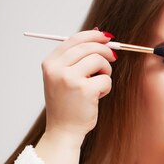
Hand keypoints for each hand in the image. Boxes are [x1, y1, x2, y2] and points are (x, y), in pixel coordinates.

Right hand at [40, 30, 116, 145]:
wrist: (63, 130)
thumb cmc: (67, 104)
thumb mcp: (63, 77)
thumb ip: (76, 57)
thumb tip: (98, 33)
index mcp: (50, 63)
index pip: (74, 39)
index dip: (93, 35)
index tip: (106, 37)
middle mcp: (57, 69)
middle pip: (88, 46)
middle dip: (105, 50)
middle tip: (113, 57)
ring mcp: (70, 79)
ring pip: (99, 60)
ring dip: (106, 70)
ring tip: (99, 83)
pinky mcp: (85, 90)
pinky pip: (106, 78)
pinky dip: (106, 86)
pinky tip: (98, 96)